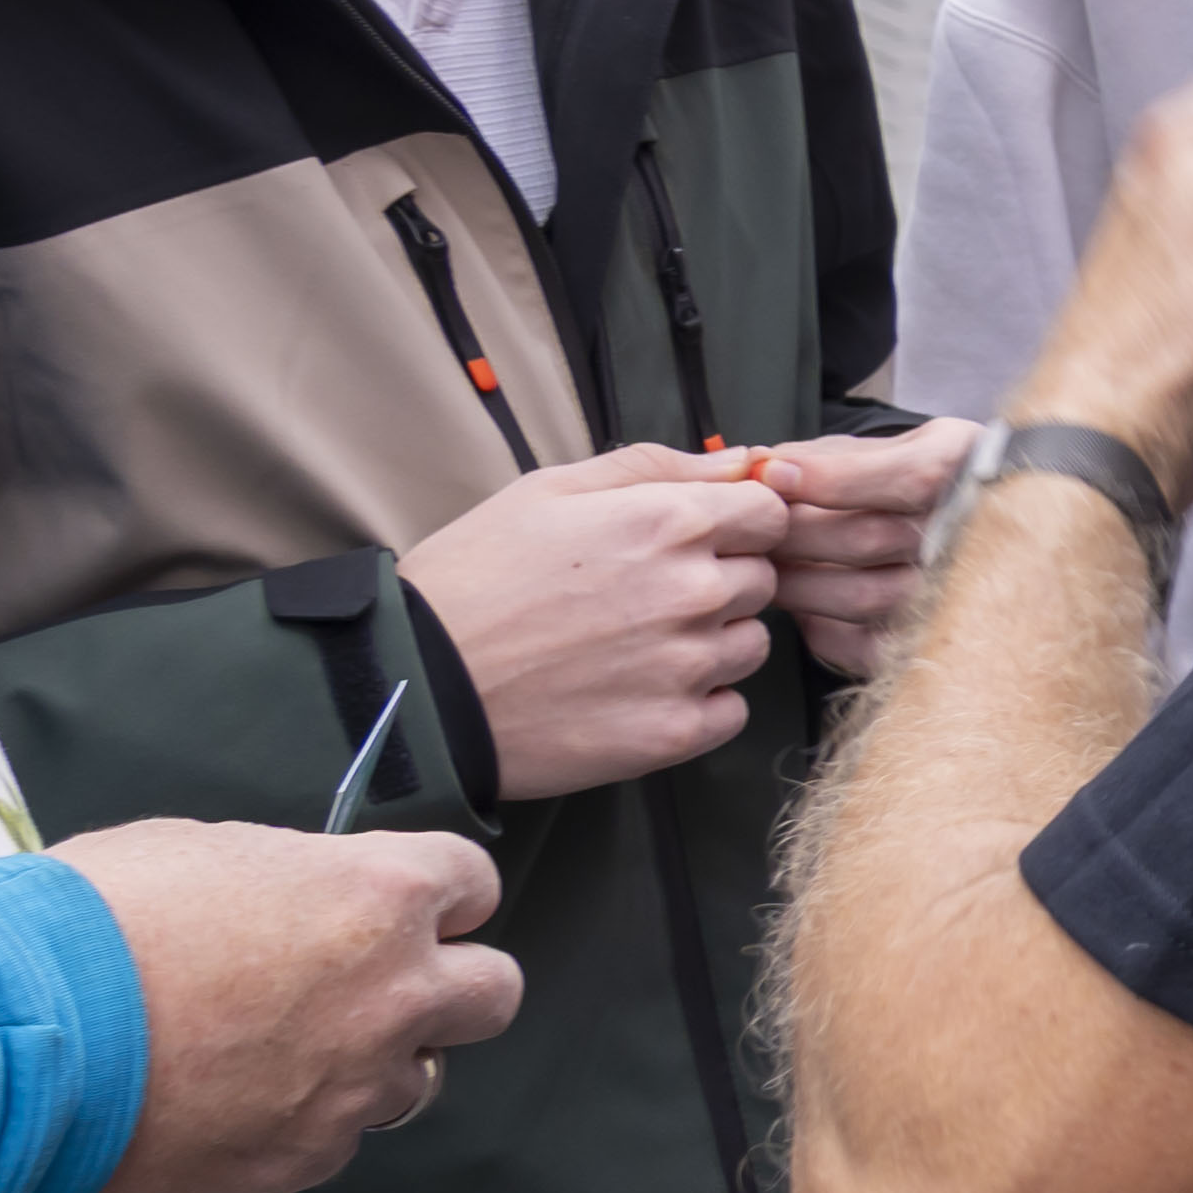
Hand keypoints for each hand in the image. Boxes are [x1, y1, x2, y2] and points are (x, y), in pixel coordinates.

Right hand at [53, 820, 522, 1192]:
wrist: (15, 1043)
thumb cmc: (90, 928)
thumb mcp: (196, 853)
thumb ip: (283, 879)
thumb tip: (293, 898)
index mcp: (374, 898)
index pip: (474, 882)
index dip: (440, 894)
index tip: (410, 904)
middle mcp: (390, 997)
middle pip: (494, 993)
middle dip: (451, 985)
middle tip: (381, 984)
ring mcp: (353, 1090)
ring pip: (417, 1079)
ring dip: (371, 1064)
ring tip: (281, 1051)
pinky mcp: (301, 1164)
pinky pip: (335, 1140)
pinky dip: (300, 1122)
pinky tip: (230, 1102)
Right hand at [402, 449, 794, 799]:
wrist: (421, 683)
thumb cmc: (476, 578)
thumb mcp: (548, 490)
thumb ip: (655, 468)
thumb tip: (741, 461)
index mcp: (668, 522)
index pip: (771, 513)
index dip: (741, 524)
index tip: (703, 539)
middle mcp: (693, 592)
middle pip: (762, 579)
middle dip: (720, 580)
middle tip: (647, 596)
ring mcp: (688, 666)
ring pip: (750, 645)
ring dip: (713, 643)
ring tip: (635, 645)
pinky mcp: (674, 732)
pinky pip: (731, 710)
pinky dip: (700, 703)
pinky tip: (640, 690)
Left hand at [740, 418, 978, 681]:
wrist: (967, 540)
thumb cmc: (913, 487)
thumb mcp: (888, 448)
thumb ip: (829, 454)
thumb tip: (761, 466)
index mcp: (966, 471)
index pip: (911, 478)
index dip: (834, 478)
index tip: (772, 473)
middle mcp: (972, 538)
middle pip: (870, 539)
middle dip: (792, 530)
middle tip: (750, 525)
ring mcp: (952, 598)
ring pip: (861, 595)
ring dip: (795, 580)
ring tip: (768, 562)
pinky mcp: (921, 645)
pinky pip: (860, 643)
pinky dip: (815, 623)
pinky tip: (804, 599)